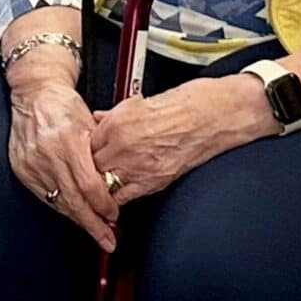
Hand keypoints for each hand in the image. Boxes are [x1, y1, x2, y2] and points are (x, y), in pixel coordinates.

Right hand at [7, 78, 117, 250]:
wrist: (34, 94)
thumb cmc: (65, 106)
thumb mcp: (90, 125)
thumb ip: (101, 155)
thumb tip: (117, 186)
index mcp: (68, 140)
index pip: (89, 185)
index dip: (103, 205)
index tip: (113, 215)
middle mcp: (48, 153)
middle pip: (73, 200)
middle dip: (92, 224)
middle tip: (107, 239)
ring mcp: (32, 163)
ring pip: (58, 202)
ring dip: (77, 217)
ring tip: (93, 228)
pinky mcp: (22, 169)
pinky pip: (44, 196)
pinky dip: (61, 206)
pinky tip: (73, 212)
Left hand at [85, 80, 243, 202]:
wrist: (216, 114)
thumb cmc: (186, 103)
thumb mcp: (140, 102)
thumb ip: (115, 114)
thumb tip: (99, 119)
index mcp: (118, 122)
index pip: (86, 143)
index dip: (85, 149)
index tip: (86, 151)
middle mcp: (124, 145)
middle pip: (91, 165)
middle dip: (90, 167)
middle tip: (92, 168)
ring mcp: (139, 165)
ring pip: (104, 183)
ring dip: (102, 184)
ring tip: (102, 183)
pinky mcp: (155, 180)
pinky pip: (125, 197)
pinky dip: (119, 198)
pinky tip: (117, 195)